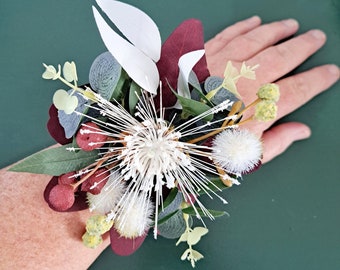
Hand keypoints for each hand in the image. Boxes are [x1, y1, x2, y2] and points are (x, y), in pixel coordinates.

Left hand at [205, 16, 338, 162]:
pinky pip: (228, 35)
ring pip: (257, 40)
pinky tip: (255, 22)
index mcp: (256, 111)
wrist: (161, 135)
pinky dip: (243, 27)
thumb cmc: (200, 150)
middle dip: (303, 46)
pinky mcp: (201, 57)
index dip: (317, 80)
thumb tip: (301, 130)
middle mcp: (242, 83)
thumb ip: (274, 143)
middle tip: (316, 38)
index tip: (330, 72)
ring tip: (291, 26)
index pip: (297, 90)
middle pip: (281, 57)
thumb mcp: (242, 158)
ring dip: (277, 31)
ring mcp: (221, 66)